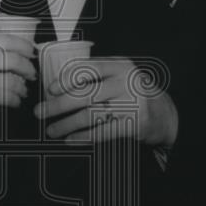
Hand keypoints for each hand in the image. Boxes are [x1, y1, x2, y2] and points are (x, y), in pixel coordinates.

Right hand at [0, 25, 36, 116]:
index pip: (8, 39)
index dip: (24, 46)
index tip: (29, 51)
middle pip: (16, 58)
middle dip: (28, 67)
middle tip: (31, 73)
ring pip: (14, 79)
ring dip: (22, 86)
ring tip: (22, 91)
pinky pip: (8, 96)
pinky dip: (15, 100)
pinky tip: (14, 102)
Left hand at [34, 56, 177, 145]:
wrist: (165, 114)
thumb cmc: (132, 93)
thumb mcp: (119, 76)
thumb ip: (96, 76)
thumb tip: (57, 86)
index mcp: (120, 66)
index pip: (89, 68)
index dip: (66, 79)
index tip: (50, 89)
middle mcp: (126, 82)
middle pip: (85, 94)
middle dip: (58, 105)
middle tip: (40, 112)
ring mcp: (132, 104)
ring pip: (91, 115)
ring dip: (66, 124)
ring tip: (52, 130)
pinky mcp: (134, 125)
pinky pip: (102, 132)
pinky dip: (83, 137)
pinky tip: (70, 139)